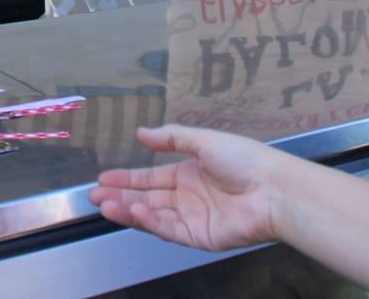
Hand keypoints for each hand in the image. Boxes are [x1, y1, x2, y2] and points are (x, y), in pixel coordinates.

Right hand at [89, 125, 287, 250]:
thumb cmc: (245, 160)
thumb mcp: (205, 140)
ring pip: (154, 215)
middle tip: (94, 195)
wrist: (274, 191)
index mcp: (189, 174)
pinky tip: (135, 211)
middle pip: (147, 198)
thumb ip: (171, 137)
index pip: (151, 178)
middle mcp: (188, 197)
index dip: (127, 178)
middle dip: (120, 197)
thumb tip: (141, 132)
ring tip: (105, 204)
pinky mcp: (200, 236)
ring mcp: (193, 218)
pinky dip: (150, 222)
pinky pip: (169, 229)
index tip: (103, 178)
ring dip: (129, 210)